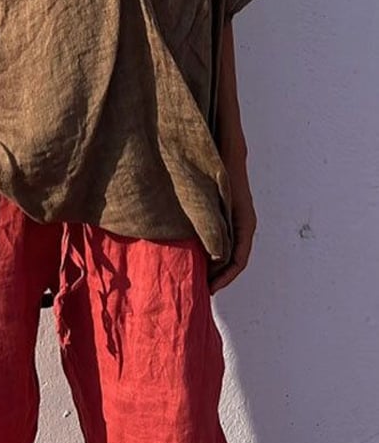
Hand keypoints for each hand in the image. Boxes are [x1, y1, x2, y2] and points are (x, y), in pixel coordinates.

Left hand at [208, 156, 257, 294]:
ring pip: (228, 252)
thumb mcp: (217, 201)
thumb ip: (216, 226)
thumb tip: (213, 256)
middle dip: (219, 277)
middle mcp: (243, 225)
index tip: (211, 289)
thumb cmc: (222, 172)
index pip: (238, 260)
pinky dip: (212, 253)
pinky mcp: (227, 216)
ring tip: (198, 278)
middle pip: (233, 260)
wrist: (227, 152)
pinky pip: (222, 241)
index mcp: (245, 224)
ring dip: (215, 266)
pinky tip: (197, 256)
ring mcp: (236, 221)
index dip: (225, 277)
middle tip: (201, 290)